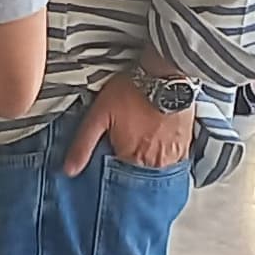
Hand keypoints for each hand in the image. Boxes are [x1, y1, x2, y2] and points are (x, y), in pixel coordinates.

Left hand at [62, 72, 198, 175]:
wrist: (165, 74)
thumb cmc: (130, 92)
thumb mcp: (98, 115)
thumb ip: (83, 144)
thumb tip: (68, 171)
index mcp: (131, 159)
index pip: (117, 180)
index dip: (110, 173)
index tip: (109, 160)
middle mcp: (154, 163)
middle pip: (138, 178)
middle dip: (129, 170)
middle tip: (126, 151)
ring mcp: (173, 156)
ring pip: (157, 172)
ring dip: (148, 166)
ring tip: (141, 149)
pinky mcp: (186, 146)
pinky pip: (174, 163)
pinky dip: (164, 160)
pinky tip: (158, 148)